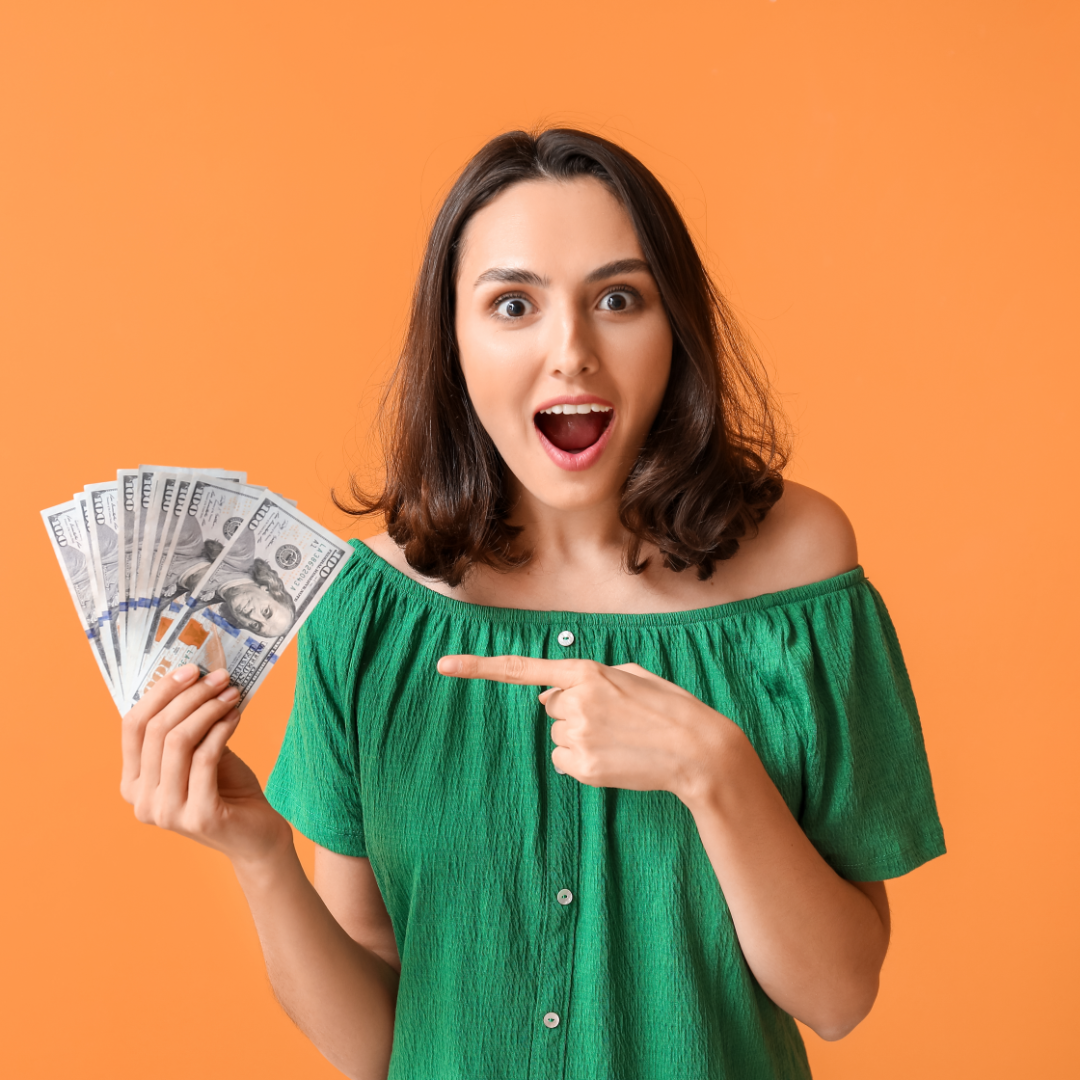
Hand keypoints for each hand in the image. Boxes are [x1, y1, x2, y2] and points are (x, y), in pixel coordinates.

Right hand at [120, 664, 290, 865]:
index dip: (160, 692)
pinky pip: (205, 758)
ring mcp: (166, 812)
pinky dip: (222, 729)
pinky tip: (236, 715)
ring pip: (179, 741)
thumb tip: (193, 676)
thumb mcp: (197, 753)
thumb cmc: (226, 788)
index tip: (190, 669)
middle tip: (219, 676)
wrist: (256, 834)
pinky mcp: (198, 816)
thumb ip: (186, 725)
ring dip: (208, 709)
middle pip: (157, 730)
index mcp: (132, 783)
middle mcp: (141, 802)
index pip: (132, 727)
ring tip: (231, 693)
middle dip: (190, 695)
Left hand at [437, 655, 738, 802]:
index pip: (522, 669)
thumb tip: (547, 699)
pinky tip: (614, 758)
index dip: (478, 667)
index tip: (444, 666)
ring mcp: (576, 736)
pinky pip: (565, 762)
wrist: (697, 750)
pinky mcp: (582, 767)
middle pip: (551, 708)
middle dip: (574, 711)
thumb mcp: (629, 675)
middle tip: (615, 719)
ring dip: (581, 738)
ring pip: (557, 737)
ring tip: (620, 740)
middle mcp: (574, 701)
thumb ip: (584, 679)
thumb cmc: (668, 707)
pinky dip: (583, 762)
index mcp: (586, 672)